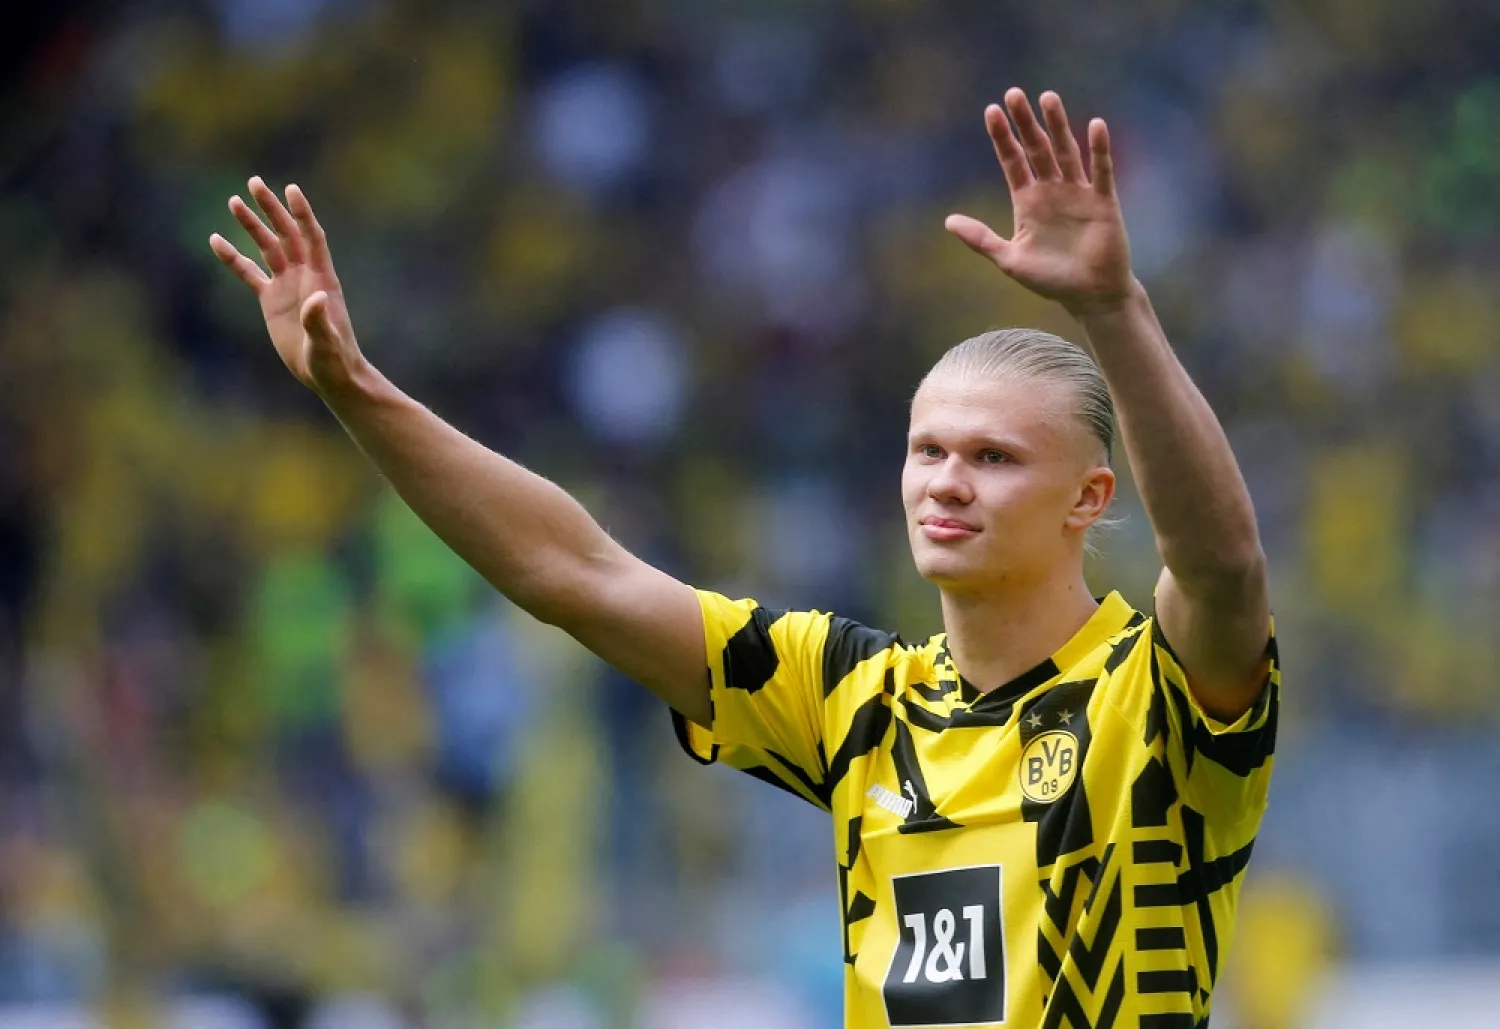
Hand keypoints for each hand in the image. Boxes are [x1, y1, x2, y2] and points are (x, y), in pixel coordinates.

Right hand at [209, 178, 363, 395]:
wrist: (328, 374)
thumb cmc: (334, 360)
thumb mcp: (326, 342)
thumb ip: (320, 320)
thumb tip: (316, 297)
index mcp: (322, 279)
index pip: (312, 238)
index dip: (302, 214)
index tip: (291, 189)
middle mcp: (304, 276)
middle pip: (287, 234)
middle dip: (271, 209)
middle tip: (253, 182)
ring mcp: (287, 286)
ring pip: (267, 248)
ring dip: (252, 225)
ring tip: (233, 201)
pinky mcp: (271, 300)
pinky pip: (249, 273)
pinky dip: (233, 259)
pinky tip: (216, 241)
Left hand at [946, 89, 1135, 316]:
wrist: (1090, 296)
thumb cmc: (1050, 280)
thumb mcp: (1009, 259)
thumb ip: (981, 239)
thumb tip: (948, 221)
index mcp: (1027, 201)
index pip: (1012, 161)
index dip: (1003, 137)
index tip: (991, 111)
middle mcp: (1052, 190)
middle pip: (1036, 148)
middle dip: (1025, 122)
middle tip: (1014, 93)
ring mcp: (1078, 193)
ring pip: (1066, 152)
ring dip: (1057, 126)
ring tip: (1048, 97)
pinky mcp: (1103, 201)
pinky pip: (1101, 171)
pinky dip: (1099, 150)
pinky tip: (1095, 126)